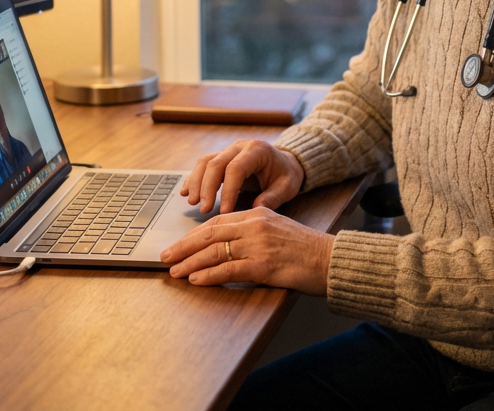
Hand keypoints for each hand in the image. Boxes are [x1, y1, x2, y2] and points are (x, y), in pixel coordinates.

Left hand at [160, 206, 333, 293]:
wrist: (329, 259)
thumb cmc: (304, 248)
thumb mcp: (277, 228)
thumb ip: (252, 230)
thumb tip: (226, 243)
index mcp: (258, 214)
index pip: (218, 222)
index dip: (194, 234)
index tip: (178, 244)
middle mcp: (255, 226)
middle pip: (210, 234)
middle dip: (184, 246)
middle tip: (165, 257)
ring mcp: (259, 245)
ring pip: (215, 252)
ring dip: (190, 262)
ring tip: (174, 271)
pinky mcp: (263, 266)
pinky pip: (228, 270)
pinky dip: (209, 275)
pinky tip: (196, 279)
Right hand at [180, 139, 303, 213]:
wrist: (285, 163)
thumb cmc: (286, 174)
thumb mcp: (287, 186)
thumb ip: (273, 197)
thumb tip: (256, 209)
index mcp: (257, 150)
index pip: (236, 168)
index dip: (227, 190)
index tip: (223, 212)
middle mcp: (240, 147)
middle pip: (216, 163)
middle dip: (207, 187)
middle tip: (204, 209)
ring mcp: (229, 151)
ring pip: (205, 162)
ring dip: (196, 183)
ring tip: (192, 202)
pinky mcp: (222, 158)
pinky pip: (203, 165)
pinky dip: (193, 179)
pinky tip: (185, 193)